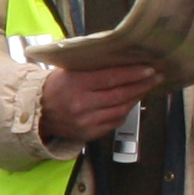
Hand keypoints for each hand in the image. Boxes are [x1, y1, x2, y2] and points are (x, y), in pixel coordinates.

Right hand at [37, 59, 158, 146]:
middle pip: (120, 94)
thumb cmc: (55, 86)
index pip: (111, 78)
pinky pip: (114, 122)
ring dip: (136, 98)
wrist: (37, 111)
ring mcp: (85, 121)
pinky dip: (124, 112)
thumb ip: (94, 68)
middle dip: (141, 85)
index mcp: (76, 83)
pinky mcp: (88, 133)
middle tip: (155, 77)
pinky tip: (130, 102)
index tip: (149, 69)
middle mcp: (81, 104)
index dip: (133, 74)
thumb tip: (123, 61)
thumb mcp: (70, 70)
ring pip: (120, 110)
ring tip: (145, 88)